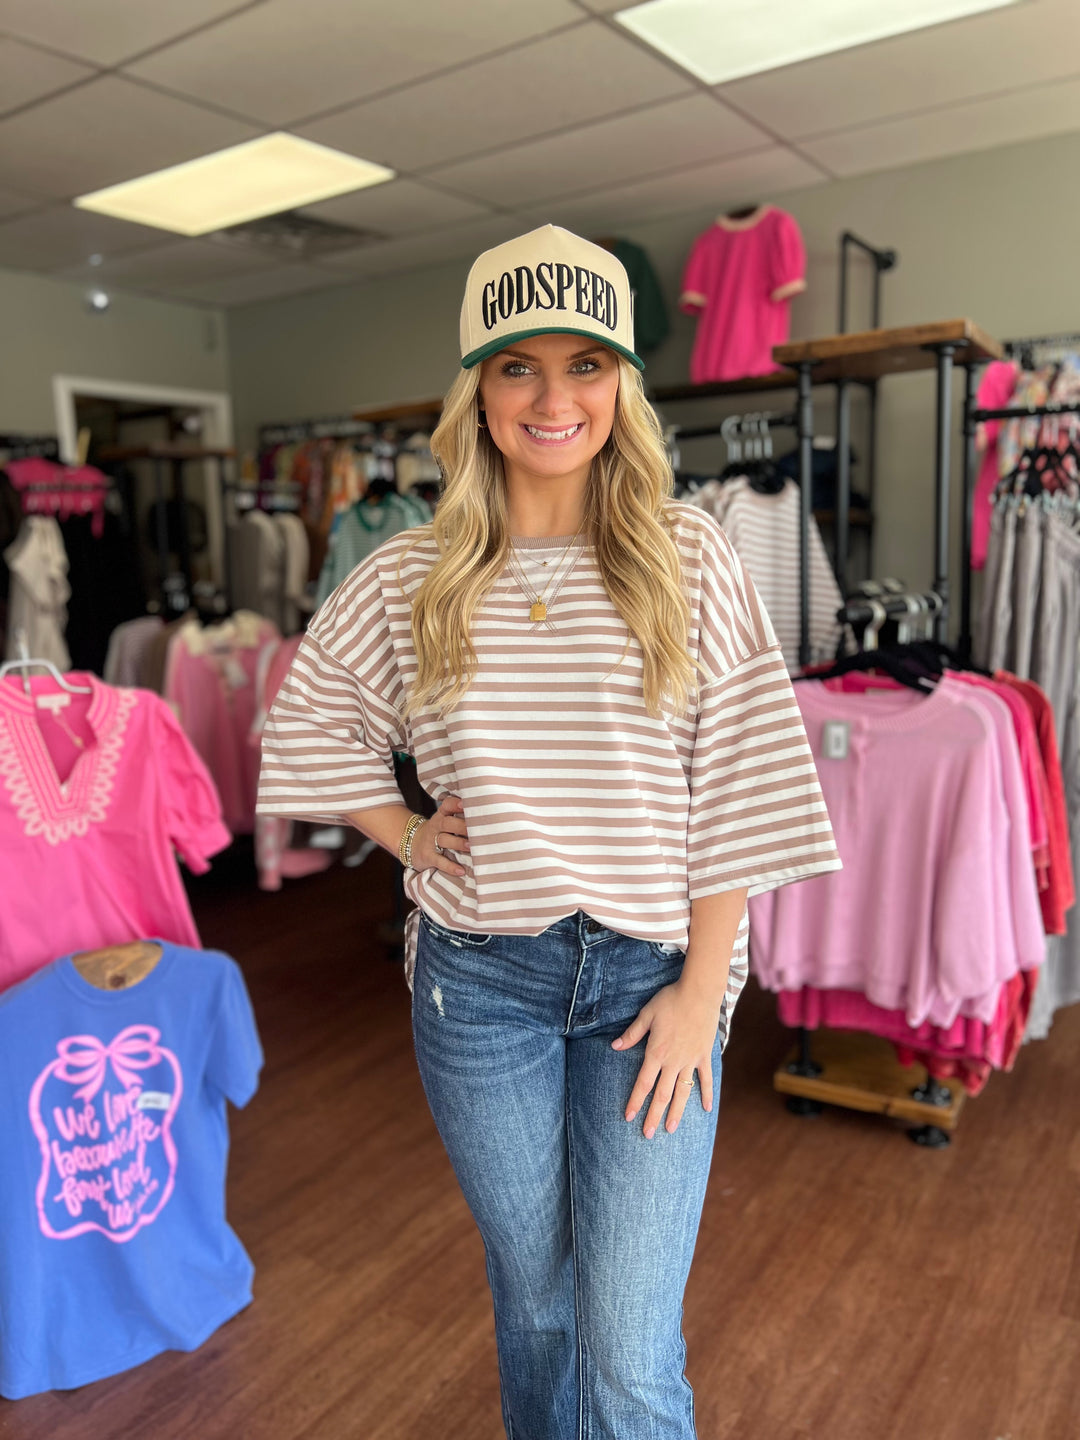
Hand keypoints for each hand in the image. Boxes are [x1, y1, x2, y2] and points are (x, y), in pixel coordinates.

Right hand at [409, 794, 469, 877]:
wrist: (412, 845)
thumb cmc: (439, 832)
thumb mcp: (445, 821)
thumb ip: (461, 818)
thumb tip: (490, 818)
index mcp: (442, 816)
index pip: (447, 805)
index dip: (455, 803)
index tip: (465, 804)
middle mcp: (436, 826)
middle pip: (447, 823)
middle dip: (461, 826)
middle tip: (477, 830)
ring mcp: (431, 842)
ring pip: (444, 840)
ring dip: (458, 843)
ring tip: (471, 847)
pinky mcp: (428, 857)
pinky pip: (439, 861)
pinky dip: (450, 867)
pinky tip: (461, 870)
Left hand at [612, 978, 720, 1137]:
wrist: (699, 992)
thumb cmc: (670, 1000)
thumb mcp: (647, 1014)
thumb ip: (632, 1033)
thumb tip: (615, 1046)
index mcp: (656, 1053)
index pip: (643, 1083)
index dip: (635, 1101)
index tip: (628, 1117)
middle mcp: (673, 1061)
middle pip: (662, 1094)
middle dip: (653, 1115)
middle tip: (648, 1134)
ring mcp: (691, 1060)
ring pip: (682, 1092)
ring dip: (676, 1112)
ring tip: (670, 1129)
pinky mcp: (704, 1056)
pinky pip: (705, 1079)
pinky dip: (705, 1094)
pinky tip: (705, 1109)